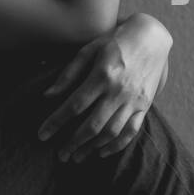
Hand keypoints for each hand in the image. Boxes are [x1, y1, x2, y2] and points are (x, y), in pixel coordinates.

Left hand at [37, 13, 171, 161]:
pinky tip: (102, 152)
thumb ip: (69, 73)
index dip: (56, 122)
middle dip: (73, 143)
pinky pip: (131, 131)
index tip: (42, 135)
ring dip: (92, 148)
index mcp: (102, 75)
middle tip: (60, 155)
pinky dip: (116, 145)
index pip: (74, 105)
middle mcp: (119, 90)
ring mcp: (134, 100)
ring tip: (77, 157)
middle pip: (92, 125)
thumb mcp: (89, 49)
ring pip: (111, 132)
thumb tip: (48, 96)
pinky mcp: (145, 105)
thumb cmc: (114, 41)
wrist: (151, 37)